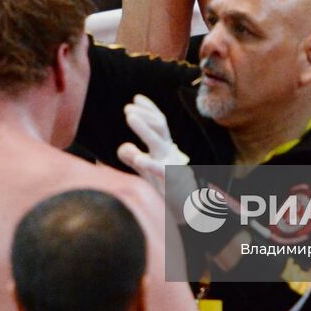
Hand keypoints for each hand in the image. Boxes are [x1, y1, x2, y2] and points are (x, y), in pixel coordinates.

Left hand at [118, 94, 194, 213]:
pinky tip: (139, 160)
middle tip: (128, 109)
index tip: (136, 99)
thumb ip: (135, 158)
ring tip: (130, 117)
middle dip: (144, 115)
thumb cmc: (166, 188)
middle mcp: (169, 153)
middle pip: (160, 127)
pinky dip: (151, 165)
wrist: (187, 211)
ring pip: (159, 143)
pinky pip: (163, 171)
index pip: (158, 123)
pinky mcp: (173, 183)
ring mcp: (172, 166)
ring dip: (144, 128)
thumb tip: (122, 146)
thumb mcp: (148, 171)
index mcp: (164, 148)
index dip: (149, 110)